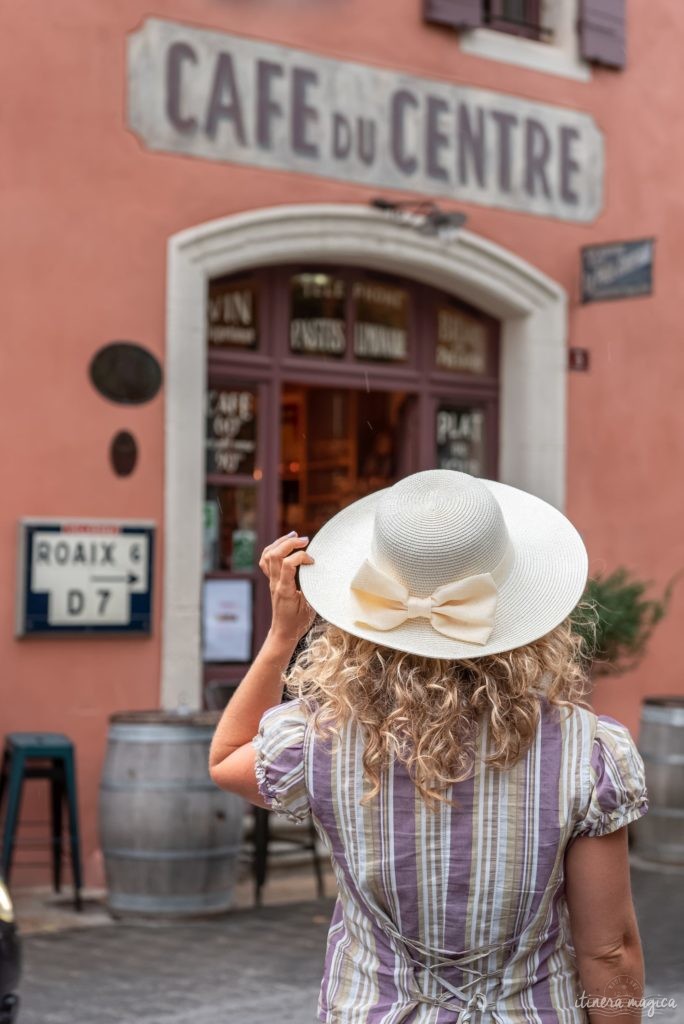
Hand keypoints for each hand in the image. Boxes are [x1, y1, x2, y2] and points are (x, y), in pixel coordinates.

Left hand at [259, 531, 315, 646]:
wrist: (284, 632)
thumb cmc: (299, 622)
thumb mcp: (311, 607)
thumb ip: (313, 589)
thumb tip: (320, 572)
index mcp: (285, 590)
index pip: (287, 564)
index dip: (301, 557)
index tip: (313, 561)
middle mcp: (275, 583)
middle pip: (274, 554)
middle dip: (289, 543)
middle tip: (305, 540)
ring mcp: (271, 581)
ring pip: (268, 555)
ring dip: (280, 542)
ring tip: (294, 537)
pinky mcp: (272, 581)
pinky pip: (266, 561)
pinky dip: (273, 548)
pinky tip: (284, 545)